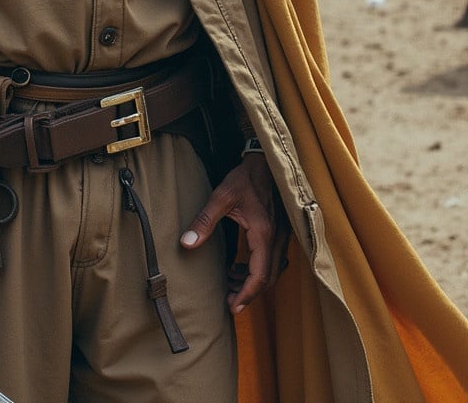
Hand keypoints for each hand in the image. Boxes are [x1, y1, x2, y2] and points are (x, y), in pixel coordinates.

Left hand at [180, 153, 289, 313]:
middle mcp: (277, 238)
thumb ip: (204, 222)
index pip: (260, 275)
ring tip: (232, 283)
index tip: (232, 307)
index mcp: (264, 233)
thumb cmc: (245, 177)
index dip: (247, 295)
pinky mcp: (280, 231)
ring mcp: (282, 235)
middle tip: (229, 301)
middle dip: (249, 293)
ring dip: (254, 281)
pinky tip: (241, 266)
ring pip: (273, 270)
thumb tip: (186, 244)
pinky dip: (259, 269)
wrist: (265, 160)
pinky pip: (274, 259)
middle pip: (269, 277)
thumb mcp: (221, 197)